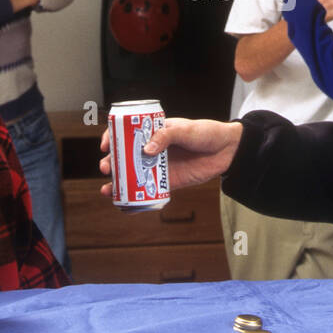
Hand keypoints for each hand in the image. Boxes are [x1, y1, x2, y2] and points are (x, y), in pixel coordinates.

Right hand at [99, 118, 243, 195]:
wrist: (227, 151)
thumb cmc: (206, 133)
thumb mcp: (185, 129)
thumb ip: (166, 136)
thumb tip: (146, 150)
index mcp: (153, 132)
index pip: (126, 133)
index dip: (112, 138)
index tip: (106, 145)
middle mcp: (153, 149)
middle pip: (125, 156)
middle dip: (111, 163)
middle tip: (106, 168)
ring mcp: (159, 166)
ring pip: (133, 175)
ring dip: (118, 182)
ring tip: (108, 189)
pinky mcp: (168, 182)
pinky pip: (148, 190)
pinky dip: (136, 197)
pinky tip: (125, 203)